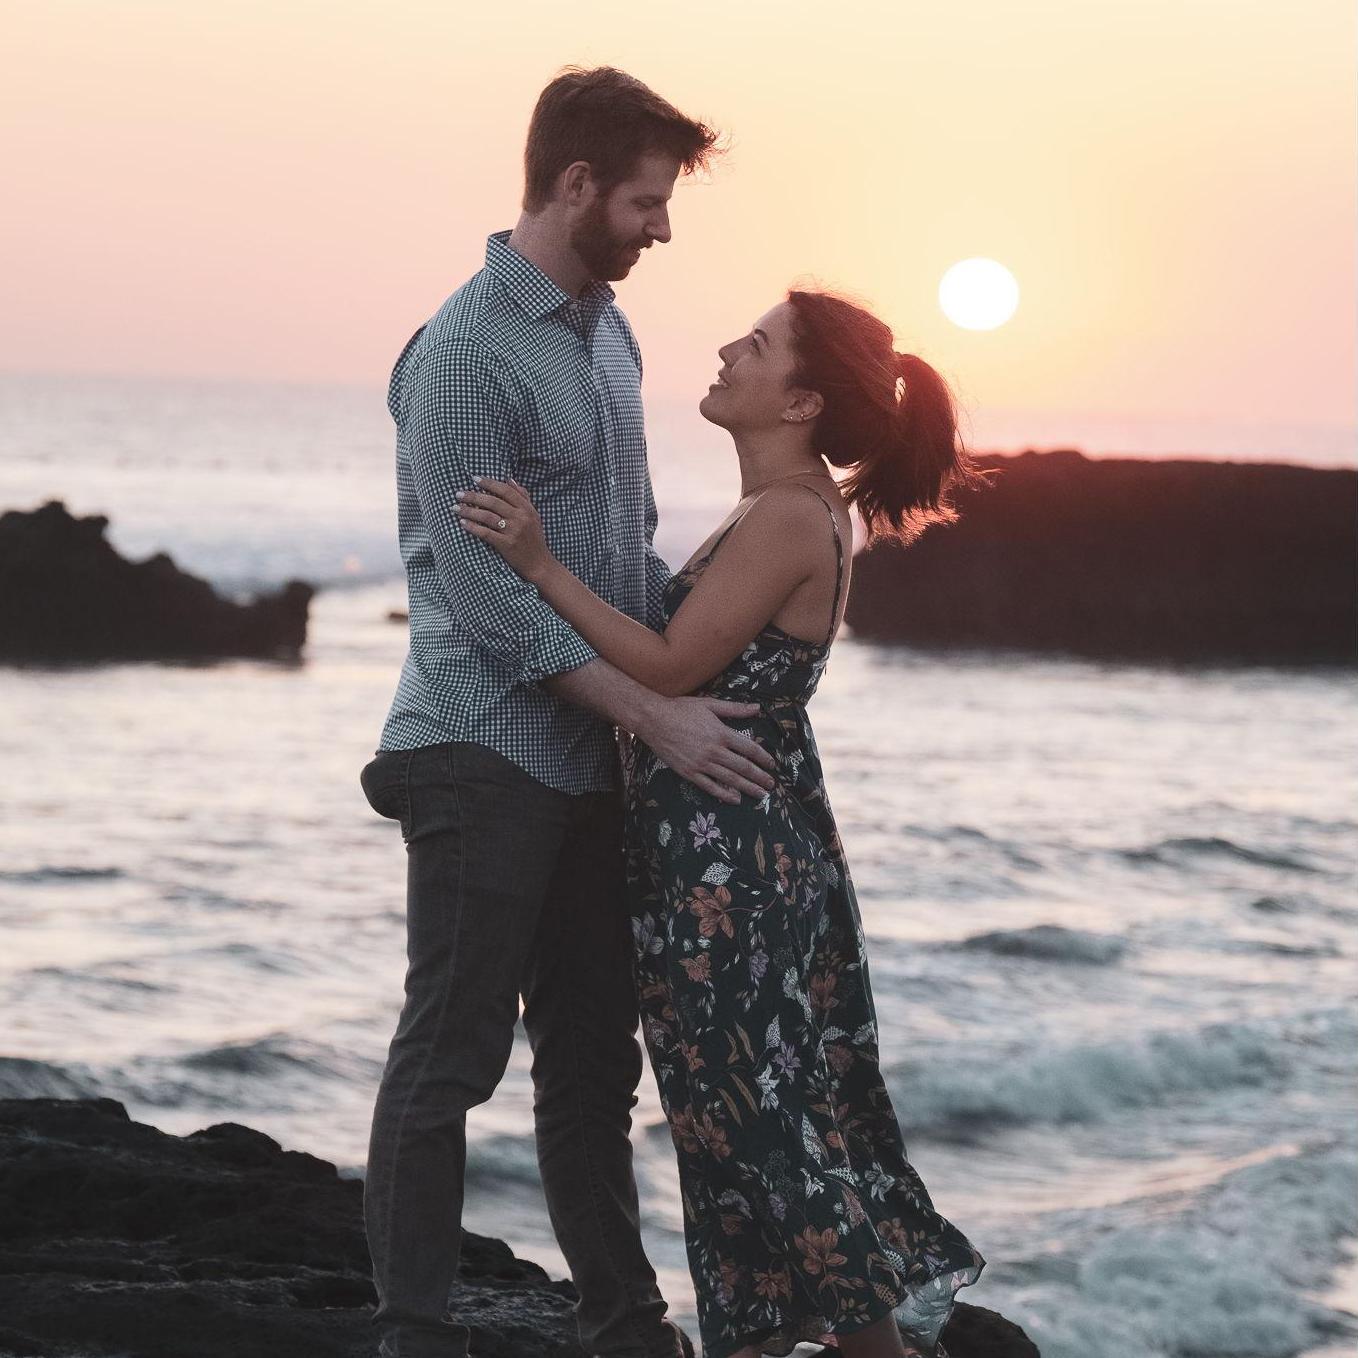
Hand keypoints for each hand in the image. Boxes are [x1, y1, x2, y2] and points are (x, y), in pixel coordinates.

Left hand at [455, 477, 551, 582]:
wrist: (539, 563)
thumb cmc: (534, 538)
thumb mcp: (533, 515)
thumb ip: (523, 497)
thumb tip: (509, 479)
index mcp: (527, 509)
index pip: (506, 491)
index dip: (489, 483)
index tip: (474, 479)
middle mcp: (521, 518)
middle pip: (493, 502)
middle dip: (473, 496)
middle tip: (458, 494)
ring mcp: (513, 531)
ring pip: (487, 516)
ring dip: (469, 511)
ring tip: (456, 508)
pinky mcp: (506, 545)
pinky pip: (486, 533)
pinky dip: (473, 527)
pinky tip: (463, 524)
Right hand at [640, 696, 777, 804]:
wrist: (653, 720)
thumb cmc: (681, 709)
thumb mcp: (709, 704)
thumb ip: (734, 709)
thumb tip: (756, 708)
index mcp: (721, 733)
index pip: (749, 748)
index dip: (763, 757)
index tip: (772, 764)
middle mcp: (714, 750)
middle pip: (743, 767)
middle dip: (759, 777)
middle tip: (771, 785)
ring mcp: (701, 764)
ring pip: (730, 779)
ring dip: (748, 788)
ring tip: (760, 795)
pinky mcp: (689, 773)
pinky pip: (710, 787)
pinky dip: (724, 794)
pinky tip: (735, 799)